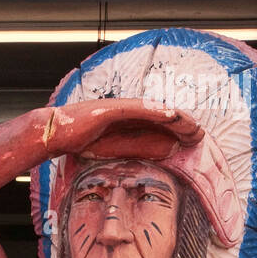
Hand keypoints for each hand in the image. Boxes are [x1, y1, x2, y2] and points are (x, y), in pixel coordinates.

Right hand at [45, 98, 202, 161]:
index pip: (160, 126)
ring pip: (155, 112)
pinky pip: (140, 110)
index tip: (194, 140)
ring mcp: (122, 107)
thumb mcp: (117, 150)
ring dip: (176, 118)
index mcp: (131, 121)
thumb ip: (142, 148)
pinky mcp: (113, 107)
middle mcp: (130, 111)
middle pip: (162, 117)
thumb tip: (170, 149)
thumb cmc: (81, 142)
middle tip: (201, 135)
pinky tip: (172, 116)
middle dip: (183, 125)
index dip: (179, 131)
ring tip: (193, 127)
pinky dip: (157, 112)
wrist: (55, 133)